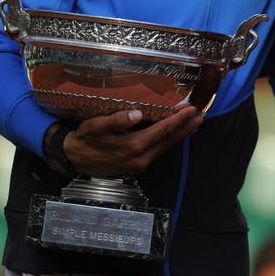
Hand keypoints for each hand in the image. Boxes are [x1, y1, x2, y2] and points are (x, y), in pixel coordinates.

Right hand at [63, 106, 201, 176]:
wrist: (74, 159)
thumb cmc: (85, 139)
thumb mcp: (97, 126)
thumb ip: (117, 120)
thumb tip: (136, 114)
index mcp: (134, 146)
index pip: (163, 130)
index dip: (179, 119)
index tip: (191, 109)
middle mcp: (141, 157)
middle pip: (170, 140)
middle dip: (186, 128)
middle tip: (201, 115)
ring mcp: (141, 164)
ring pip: (166, 147)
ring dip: (181, 135)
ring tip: (194, 124)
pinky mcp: (137, 166)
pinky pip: (159, 151)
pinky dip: (170, 141)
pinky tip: (174, 135)